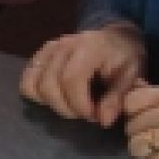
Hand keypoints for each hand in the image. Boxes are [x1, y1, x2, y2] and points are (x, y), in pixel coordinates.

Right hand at [21, 23, 145, 126]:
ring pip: (33, 83)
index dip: (79, 104)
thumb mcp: (131, 75)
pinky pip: (27, 80)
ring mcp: (48, 49)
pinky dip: (37, 95)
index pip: (71, 79)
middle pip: (48, 84)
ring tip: (70, 107)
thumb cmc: (125, 56)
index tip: (93, 117)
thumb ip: (117, 98)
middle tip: (86, 114)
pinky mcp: (40, 55)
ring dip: (50, 103)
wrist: (116, 36)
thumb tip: (103, 121)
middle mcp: (63, 45)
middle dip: (66, 108)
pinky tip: (57, 98)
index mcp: (87, 46)